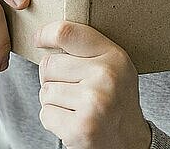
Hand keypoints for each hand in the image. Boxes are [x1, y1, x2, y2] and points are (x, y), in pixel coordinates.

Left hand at [34, 20, 150, 148]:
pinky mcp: (81, 128)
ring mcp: (94, 102)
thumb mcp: (113, 65)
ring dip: (53, 101)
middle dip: (51, 78)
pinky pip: (46, 114)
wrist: (131, 141)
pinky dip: (53, 120)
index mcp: (113, 56)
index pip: (66, 33)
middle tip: (71, 89)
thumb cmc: (115, 97)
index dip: (45, 33)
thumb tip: (44, 36)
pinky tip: (73, 121)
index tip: (39, 38)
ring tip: (75, 106)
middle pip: (49, 64)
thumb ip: (87, 48)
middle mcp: (106, 76)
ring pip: (45, 91)